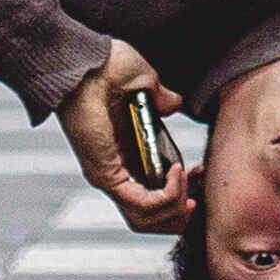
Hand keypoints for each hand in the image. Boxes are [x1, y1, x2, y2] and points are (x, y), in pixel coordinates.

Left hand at [58, 45, 187, 231]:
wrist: (83, 60)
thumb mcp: (144, 83)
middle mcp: (114, 170)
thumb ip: (161, 98)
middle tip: (193, 196)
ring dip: (175, 205)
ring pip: (145, 219)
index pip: (151, 193)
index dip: (177, 193)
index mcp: (123, 152)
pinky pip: (141, 204)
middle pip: (148, 217)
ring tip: (184, 181)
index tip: (195, 175)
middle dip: (178, 212)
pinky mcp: (106, 175)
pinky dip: (166, 195)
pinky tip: (176, 172)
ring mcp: (108, 176)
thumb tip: (173, 105)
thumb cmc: (103, 65)